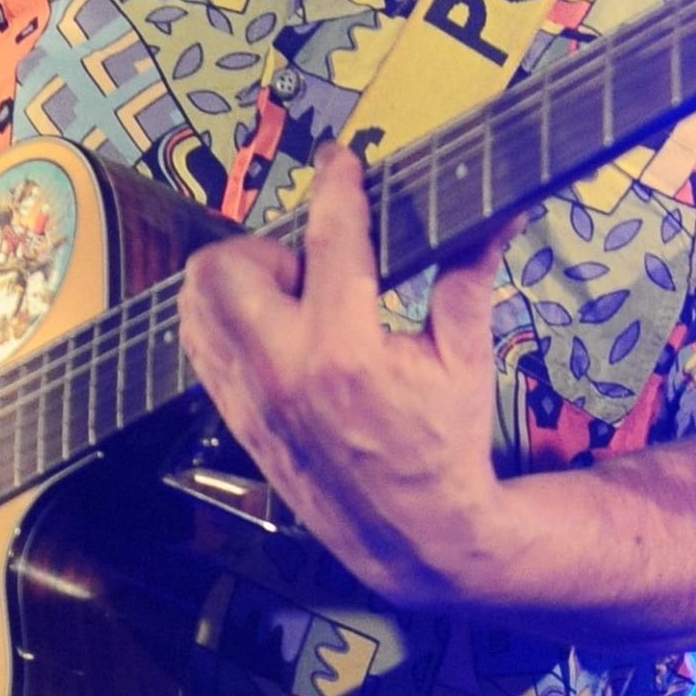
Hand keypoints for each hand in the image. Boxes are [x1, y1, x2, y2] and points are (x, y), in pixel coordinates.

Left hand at [176, 146, 515, 611]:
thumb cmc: (444, 446)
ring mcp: (250, 397)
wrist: (413, 535)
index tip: (342, 160)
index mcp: (346, 349)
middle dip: (267, 248)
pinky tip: (272, 330)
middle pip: (225, 264)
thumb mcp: (466, 360)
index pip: (331, 239)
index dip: (338, 186)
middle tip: (313, 269)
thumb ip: (468, 276)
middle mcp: (283, 369)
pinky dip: (224, 321)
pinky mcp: (235, 417)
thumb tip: (499, 211)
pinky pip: (198, 344)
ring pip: (196, 302)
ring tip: (292, 301)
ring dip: (237, 282)